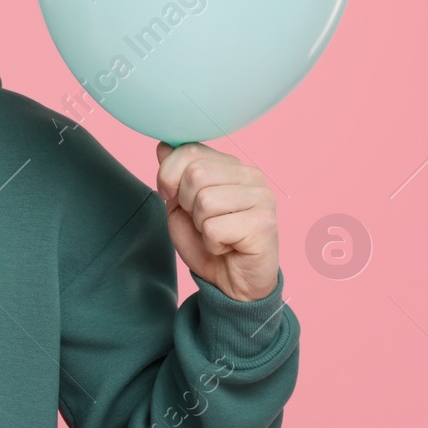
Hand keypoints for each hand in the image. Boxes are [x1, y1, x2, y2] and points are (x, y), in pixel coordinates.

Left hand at [155, 141, 278, 301]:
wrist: (231, 282)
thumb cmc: (208, 242)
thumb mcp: (180, 205)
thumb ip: (174, 175)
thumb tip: (164, 145)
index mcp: (231, 166)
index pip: (189, 150)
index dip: (168, 175)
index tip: (172, 196)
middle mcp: (252, 176)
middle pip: (195, 174)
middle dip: (186, 204)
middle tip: (202, 222)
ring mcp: (262, 198)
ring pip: (205, 201)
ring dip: (200, 225)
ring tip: (216, 234)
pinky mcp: (264, 224)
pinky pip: (215, 227)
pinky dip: (211, 242)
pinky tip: (226, 247)